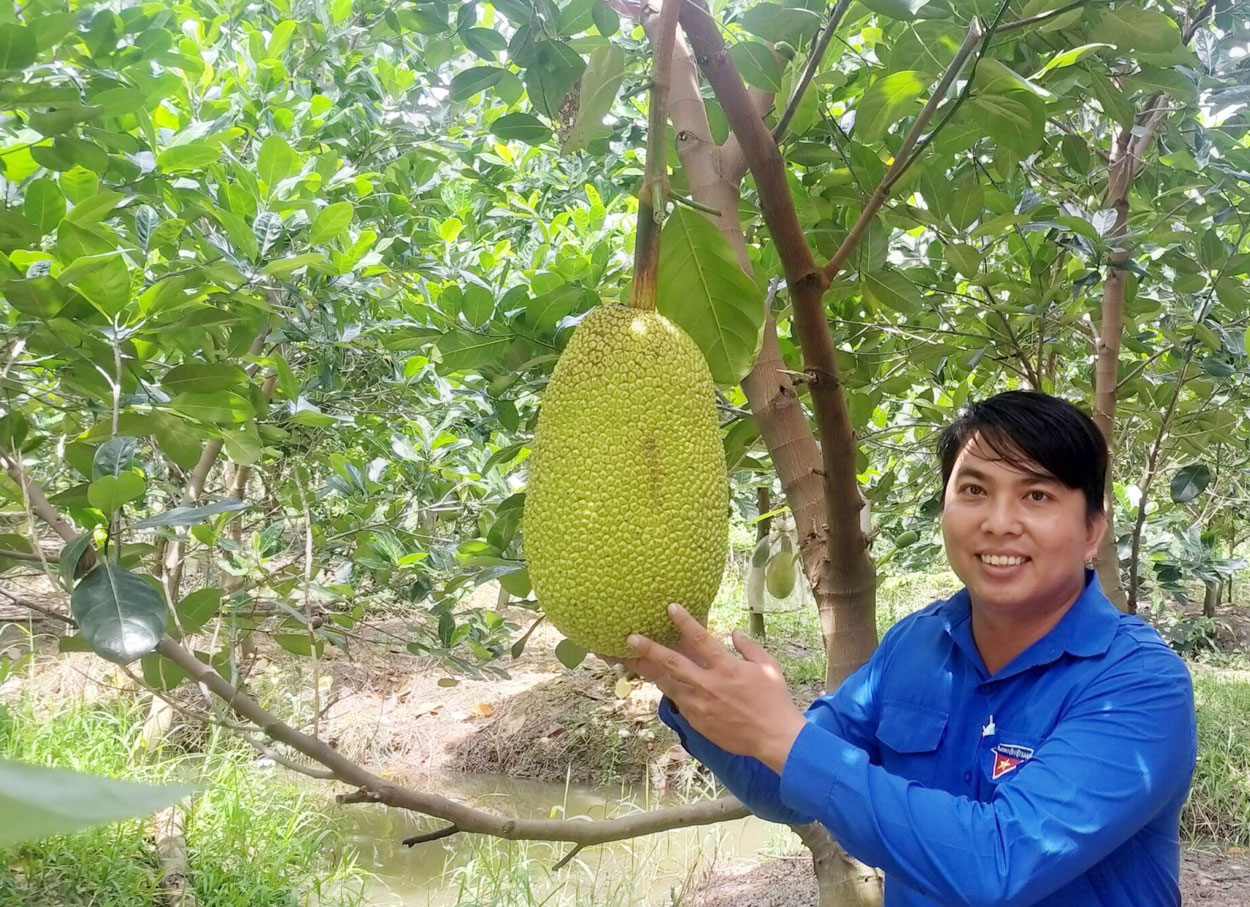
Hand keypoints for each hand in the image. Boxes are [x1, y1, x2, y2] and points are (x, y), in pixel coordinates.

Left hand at [626, 603, 806, 773]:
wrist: (774, 738)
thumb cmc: (774, 700)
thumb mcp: (768, 666)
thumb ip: (748, 647)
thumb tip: (733, 632)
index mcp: (727, 668)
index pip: (701, 639)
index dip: (684, 621)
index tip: (670, 607)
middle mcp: (709, 684)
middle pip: (673, 663)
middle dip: (650, 649)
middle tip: (631, 638)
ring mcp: (701, 705)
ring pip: (668, 684)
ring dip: (651, 671)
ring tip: (631, 661)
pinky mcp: (698, 721)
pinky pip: (678, 702)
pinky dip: (669, 690)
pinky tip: (660, 682)